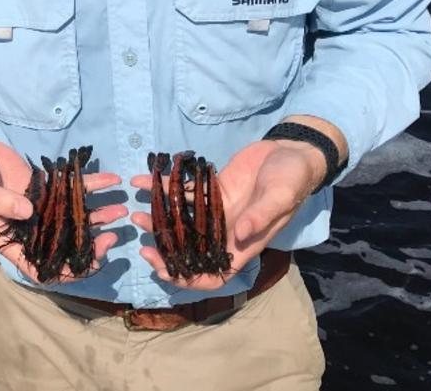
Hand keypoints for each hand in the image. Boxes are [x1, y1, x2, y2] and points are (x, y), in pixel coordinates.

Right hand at [0, 107, 125, 282]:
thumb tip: (29, 212)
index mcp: (8, 238)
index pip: (39, 266)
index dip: (64, 271)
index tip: (90, 265)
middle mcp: (28, 226)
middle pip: (63, 243)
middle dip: (90, 244)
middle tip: (113, 237)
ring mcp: (39, 205)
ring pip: (73, 215)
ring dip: (98, 215)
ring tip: (121, 210)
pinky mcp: (46, 184)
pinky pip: (73, 187)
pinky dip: (92, 184)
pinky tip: (111, 179)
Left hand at [131, 139, 324, 290]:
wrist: (292, 152)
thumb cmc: (292, 180)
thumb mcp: (280, 197)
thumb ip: (260, 216)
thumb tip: (238, 234)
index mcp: (243, 244)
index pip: (213, 274)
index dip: (188, 279)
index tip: (163, 270)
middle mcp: (226, 231)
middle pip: (191, 249)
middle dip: (165, 248)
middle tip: (141, 239)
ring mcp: (218, 210)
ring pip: (184, 221)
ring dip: (160, 219)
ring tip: (138, 212)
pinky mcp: (213, 189)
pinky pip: (185, 192)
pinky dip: (165, 188)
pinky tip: (146, 180)